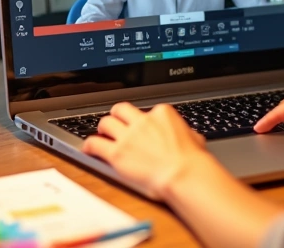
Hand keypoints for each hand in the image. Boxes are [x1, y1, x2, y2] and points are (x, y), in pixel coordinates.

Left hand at [82, 102, 217, 199]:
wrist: (183, 175)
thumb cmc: (192, 161)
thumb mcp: (194, 139)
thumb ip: (186, 134)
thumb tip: (189, 137)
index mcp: (162, 114)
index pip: (147, 111)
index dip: (143, 121)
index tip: (142, 129)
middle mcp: (143, 121)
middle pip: (121, 109)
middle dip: (117, 116)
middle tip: (116, 125)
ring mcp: (128, 136)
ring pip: (106, 122)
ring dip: (103, 128)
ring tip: (102, 135)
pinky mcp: (116, 153)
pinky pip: (95, 143)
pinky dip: (89, 145)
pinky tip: (89, 149)